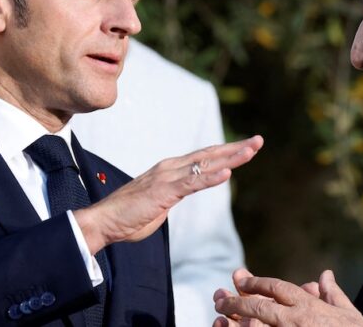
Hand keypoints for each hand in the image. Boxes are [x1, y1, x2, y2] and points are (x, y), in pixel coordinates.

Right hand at [76, 136, 262, 251]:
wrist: (104, 221)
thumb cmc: (128, 216)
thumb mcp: (158, 203)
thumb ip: (172, 195)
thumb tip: (181, 194)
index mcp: (169, 170)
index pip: (204, 157)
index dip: (227, 151)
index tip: (247, 147)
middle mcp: (170, 167)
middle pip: (210, 154)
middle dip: (236, 148)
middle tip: (259, 141)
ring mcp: (167, 177)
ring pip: (205, 164)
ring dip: (231, 157)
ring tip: (252, 151)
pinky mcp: (164, 191)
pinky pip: (192, 183)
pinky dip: (211, 176)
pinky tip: (227, 172)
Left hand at [214, 269, 362, 326]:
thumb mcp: (349, 314)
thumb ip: (333, 294)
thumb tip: (325, 274)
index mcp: (309, 306)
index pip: (277, 288)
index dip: (257, 282)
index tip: (240, 279)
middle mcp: (296, 320)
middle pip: (260, 305)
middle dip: (237, 301)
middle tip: (219, 298)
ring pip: (255, 326)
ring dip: (234, 321)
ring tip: (218, 316)